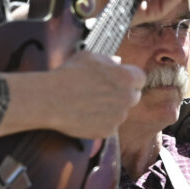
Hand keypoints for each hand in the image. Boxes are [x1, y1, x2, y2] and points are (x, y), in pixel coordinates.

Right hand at [0, 49, 144, 139]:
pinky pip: (109, 125)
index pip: (140, 79)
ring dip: (111, 109)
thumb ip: (108, 60)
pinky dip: (101, 122)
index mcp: (127, 77)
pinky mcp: (108, 131)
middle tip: (103, 93)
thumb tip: (119, 62)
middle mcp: (127, 98)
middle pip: (133, 97)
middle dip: (122, 94)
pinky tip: (85, 114)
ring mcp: (118, 117)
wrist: (49, 100)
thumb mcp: (89, 57)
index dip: (129, 79)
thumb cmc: (68, 74)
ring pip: (121, 112)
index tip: (119, 80)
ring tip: (89, 103)